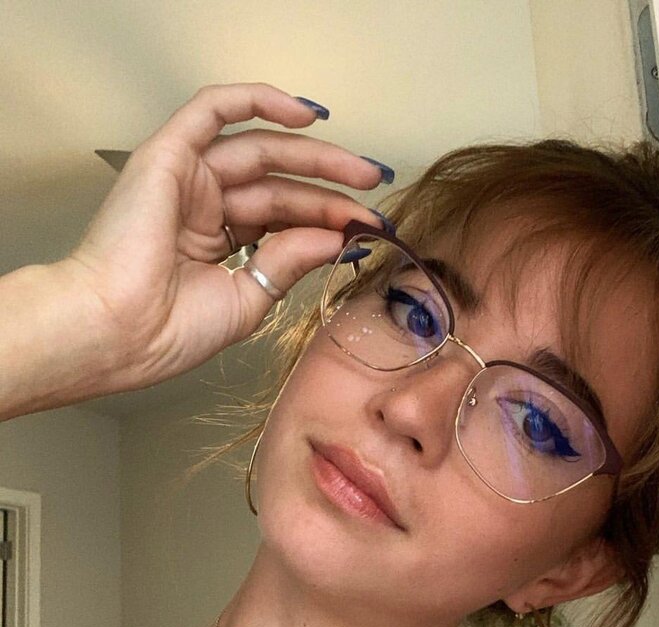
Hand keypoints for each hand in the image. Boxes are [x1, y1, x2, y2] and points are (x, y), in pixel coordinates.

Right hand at [64, 82, 391, 394]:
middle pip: (278, 184)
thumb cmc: (168, 331)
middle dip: (330, 186)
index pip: (282, 218)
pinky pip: (216, 109)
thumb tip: (336, 237)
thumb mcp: (249, 298)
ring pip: (260, 150)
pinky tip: (309, 115)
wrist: (120, 332)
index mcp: (215, 241)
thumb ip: (289, 262)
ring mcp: (186, 177)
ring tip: (362, 170)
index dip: (327, 219)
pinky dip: (260, 101)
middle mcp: (202, 204)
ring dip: (314, 155)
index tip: (369, 229)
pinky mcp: (169, 154)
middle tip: (376, 190)